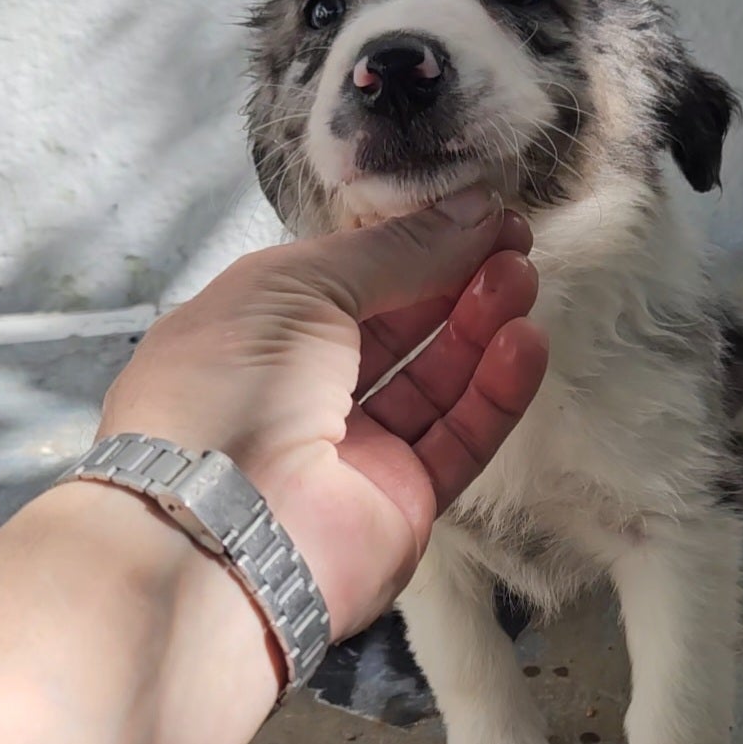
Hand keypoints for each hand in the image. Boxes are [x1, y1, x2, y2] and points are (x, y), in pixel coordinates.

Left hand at [98, 186, 546, 639]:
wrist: (217, 533)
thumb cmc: (233, 383)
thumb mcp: (300, 288)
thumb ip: (395, 250)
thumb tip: (476, 210)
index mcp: (262, 327)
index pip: (352, 276)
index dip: (416, 242)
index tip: (481, 215)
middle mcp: (305, 385)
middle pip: (400, 324)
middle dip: (457, 278)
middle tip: (516, 243)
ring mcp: (355, 449)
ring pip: (435, 379)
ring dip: (481, 327)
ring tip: (523, 280)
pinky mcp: (402, 501)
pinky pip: (458, 438)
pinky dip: (494, 392)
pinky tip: (525, 345)